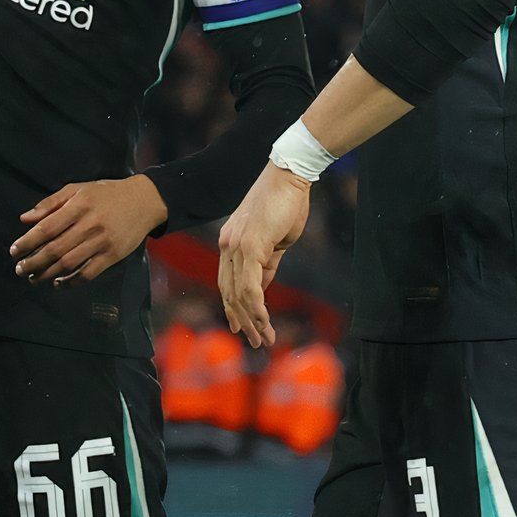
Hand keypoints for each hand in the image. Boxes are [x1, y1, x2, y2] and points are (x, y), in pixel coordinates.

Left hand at [13, 176, 167, 282]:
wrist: (144, 201)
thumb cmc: (106, 194)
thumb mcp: (78, 189)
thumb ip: (50, 203)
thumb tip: (25, 219)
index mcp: (79, 206)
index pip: (47, 228)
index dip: (27, 241)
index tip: (14, 251)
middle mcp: (89, 225)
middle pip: (55, 249)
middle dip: (33, 262)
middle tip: (19, 269)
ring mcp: (102, 242)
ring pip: (68, 263)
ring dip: (47, 274)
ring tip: (33, 278)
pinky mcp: (113, 256)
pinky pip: (88, 274)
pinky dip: (71, 282)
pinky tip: (59, 283)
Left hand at [215, 166, 311, 346]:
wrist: (289, 175)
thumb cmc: (286, 203)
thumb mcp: (275, 240)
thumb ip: (267, 263)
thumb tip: (264, 287)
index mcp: (230, 243)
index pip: (227, 282)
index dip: (233, 307)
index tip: (240, 326)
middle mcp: (228, 245)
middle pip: (229, 292)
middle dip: (242, 320)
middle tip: (254, 341)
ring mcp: (236, 246)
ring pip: (239, 294)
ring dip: (252, 320)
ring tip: (264, 339)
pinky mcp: (250, 246)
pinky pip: (250, 286)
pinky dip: (257, 307)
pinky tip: (265, 321)